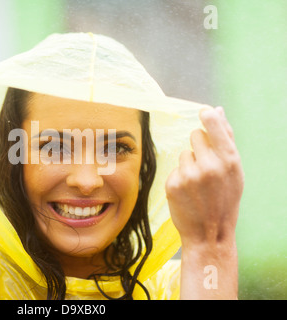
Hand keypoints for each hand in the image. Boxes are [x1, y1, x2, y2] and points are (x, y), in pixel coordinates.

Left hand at [165, 106, 243, 246]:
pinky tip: (188, 193)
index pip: (214, 126)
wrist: (209, 234)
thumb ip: (226, 139)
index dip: (208, 116)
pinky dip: (180, 177)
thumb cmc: (225, 199)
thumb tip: (217, 110)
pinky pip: (175, 168)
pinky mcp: (172, 184)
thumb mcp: (234, 171)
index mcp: (229, 161)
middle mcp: (209, 166)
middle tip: (206, 166)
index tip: (204, 112)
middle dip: (199, 145)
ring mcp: (189, 175)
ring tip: (198, 184)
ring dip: (189, 163)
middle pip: (195, 135)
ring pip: (184, 153)